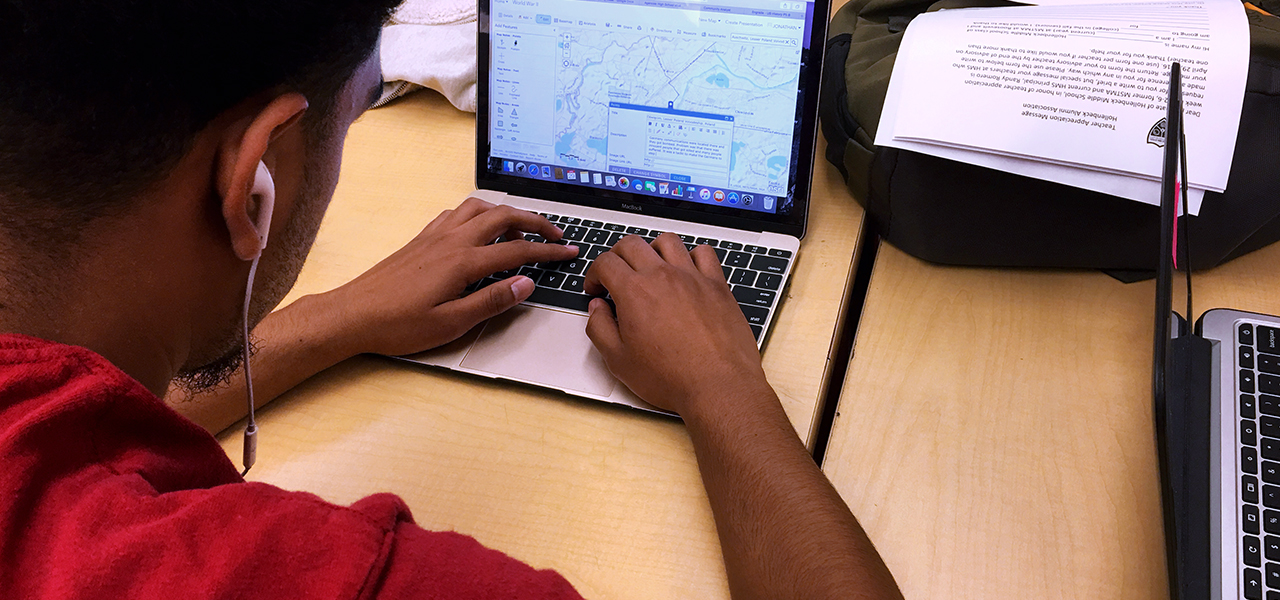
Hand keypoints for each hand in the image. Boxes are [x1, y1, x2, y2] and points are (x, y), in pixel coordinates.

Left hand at [325, 197, 577, 355]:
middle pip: (503, 217)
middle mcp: (451, 240)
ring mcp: (434, 235)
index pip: (517, 251)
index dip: (547, 251)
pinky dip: (477, 215)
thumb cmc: (399, 325)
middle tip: (554, 235)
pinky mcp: (421, 238)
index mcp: (463, 262)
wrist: (353, 314)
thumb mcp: (451, 323)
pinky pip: (456, 213)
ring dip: (505, 214)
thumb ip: (491, 301)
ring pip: (479, 208)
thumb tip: (526, 283)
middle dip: (534, 222)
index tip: (569, 252)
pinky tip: (478, 232)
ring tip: (518, 234)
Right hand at [582, 233, 768, 414]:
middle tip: (616, 274)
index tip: (597, 288)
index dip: (594, 274)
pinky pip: (704, 253)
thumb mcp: (619, 361)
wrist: (717, 386)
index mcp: (634, 292)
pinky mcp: (717, 285)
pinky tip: (687, 271)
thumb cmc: (671, 377)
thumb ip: (599, 329)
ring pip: (668, 241)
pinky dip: (692, 255)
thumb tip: (597, 309)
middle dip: (617, 255)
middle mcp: (663, 276)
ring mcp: (692, 277)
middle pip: (632, 244)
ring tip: (651, 267)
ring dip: (652, 249)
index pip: (606, 262)